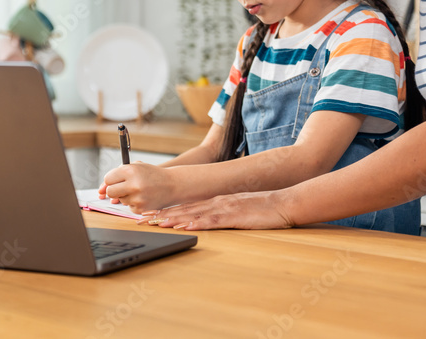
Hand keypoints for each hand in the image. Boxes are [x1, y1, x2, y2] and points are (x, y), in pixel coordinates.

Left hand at [101, 163, 176, 213]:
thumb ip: (119, 174)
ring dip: (126, 196)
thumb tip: (101, 189)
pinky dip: (134, 203)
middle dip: (114, 190)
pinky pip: (129, 207)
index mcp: (130, 171)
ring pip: (121, 200)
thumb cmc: (152, 175)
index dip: (111, 180)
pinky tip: (144, 197)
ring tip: (140, 190)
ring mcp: (137, 198)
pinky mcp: (141, 209)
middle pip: (110, 192)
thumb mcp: (137, 167)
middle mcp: (133, 184)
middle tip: (123, 188)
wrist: (173, 185)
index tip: (115, 181)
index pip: (108, 179)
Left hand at [138, 190, 293, 230]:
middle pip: (184, 209)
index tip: (149, 216)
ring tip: (155, 222)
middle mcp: (216, 202)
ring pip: (193, 213)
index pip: (186, 207)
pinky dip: (197, 222)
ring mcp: (224, 208)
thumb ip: (222, 214)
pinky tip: (185, 225)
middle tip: (142, 219)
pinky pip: (212, 220)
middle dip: (162, 214)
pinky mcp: (234, 216)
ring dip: (173, 218)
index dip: (166, 211)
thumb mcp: (238, 210)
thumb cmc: (263, 209)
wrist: (283, 202)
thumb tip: (206, 220)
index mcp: (216, 201)